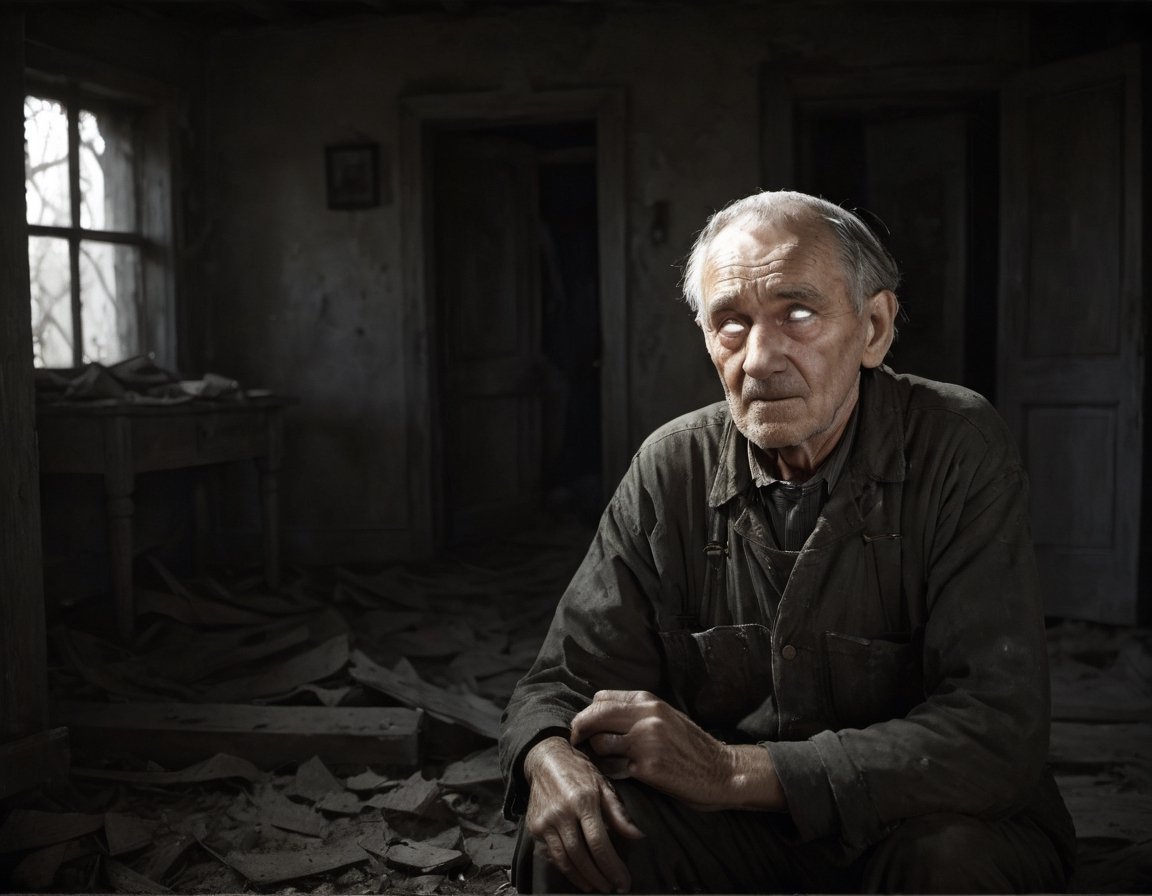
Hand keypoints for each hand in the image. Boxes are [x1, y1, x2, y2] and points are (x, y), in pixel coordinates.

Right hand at [523, 735, 644, 892]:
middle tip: (612, 888)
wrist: (545, 759)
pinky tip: (579, 874)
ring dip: (582, 878)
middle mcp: (561, 812)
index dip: (612, 866)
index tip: (623, 881)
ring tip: (597, 886)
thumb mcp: (603, 785)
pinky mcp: (534, 827)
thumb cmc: (579, 771)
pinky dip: (566, 868)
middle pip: (580, 855)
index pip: (598, 842)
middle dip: (599, 877)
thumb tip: (637, 836)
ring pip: (564, 860)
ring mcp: (545, 821)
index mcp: (583, 800)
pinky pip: (552, 854)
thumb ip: (618, 813)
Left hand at [570, 690, 785, 811]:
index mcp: (649, 701)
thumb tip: (601, 713)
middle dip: (580, 730)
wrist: (722, 771)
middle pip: (594, 717)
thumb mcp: (667, 717)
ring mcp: (645, 741)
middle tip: (579, 742)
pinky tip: (621, 774)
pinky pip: (613, 768)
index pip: (601, 699)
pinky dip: (611, 772)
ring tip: (606, 761)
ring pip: (599, 744)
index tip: (588, 726)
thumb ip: (638, 712)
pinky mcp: (646, 767)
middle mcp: (645, 716)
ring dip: (597, 755)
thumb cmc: (692, 746)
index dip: (590, 713)